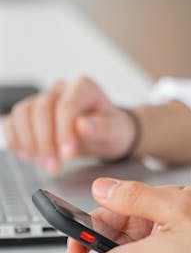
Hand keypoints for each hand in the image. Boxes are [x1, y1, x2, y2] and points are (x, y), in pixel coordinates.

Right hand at [4, 77, 137, 171]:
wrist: (103, 133)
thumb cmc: (110, 129)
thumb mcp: (115, 131)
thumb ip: (102, 127)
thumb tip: (84, 125)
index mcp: (84, 87)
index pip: (66, 105)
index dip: (64, 131)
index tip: (67, 155)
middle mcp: (61, 89)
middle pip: (42, 108)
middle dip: (45, 141)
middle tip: (54, 166)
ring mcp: (43, 98)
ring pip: (24, 112)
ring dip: (29, 141)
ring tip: (44, 162)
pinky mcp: (30, 111)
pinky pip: (14, 120)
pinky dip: (15, 139)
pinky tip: (26, 154)